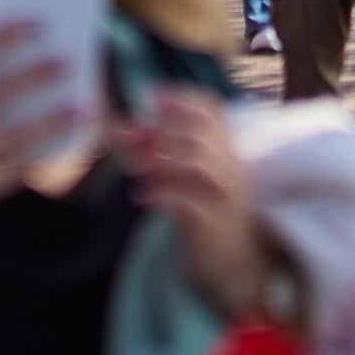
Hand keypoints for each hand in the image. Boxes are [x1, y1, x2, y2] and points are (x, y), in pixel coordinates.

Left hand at [120, 89, 274, 316]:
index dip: (183, 97)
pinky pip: (189, 204)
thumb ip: (155, 151)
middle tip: (135, 135)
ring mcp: (225, 196)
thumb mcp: (184, 175)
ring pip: (199, 165)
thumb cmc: (205, 208)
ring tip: (136, 168)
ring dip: (162, 160)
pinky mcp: (213, 226)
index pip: (212, 110)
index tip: (153, 94)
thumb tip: (120, 127)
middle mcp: (230, 166)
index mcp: (226, 147)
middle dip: (165, 128)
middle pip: (202, 133)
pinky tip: (141, 195)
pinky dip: (161, 194)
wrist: (233, 260)